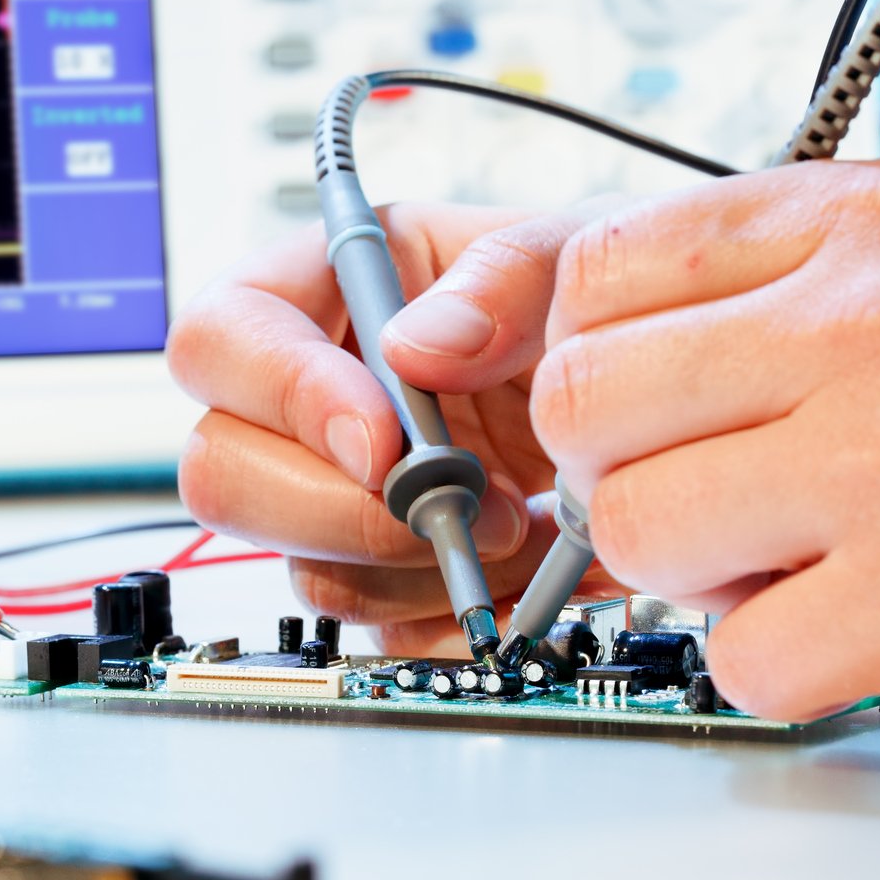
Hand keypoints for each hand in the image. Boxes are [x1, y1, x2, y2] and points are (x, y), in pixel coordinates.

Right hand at [168, 201, 624, 654]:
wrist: (657, 400)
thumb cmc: (592, 301)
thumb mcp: (569, 251)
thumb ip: (504, 275)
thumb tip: (417, 345)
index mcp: (321, 287)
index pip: (222, 337)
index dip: (282, 394)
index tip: (381, 438)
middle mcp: (305, 395)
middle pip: (223, 473)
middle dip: (347, 509)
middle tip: (462, 502)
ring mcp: (334, 493)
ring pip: (296, 566)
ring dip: (416, 567)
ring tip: (520, 523)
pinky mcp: (378, 570)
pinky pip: (372, 628)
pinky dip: (449, 615)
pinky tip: (518, 568)